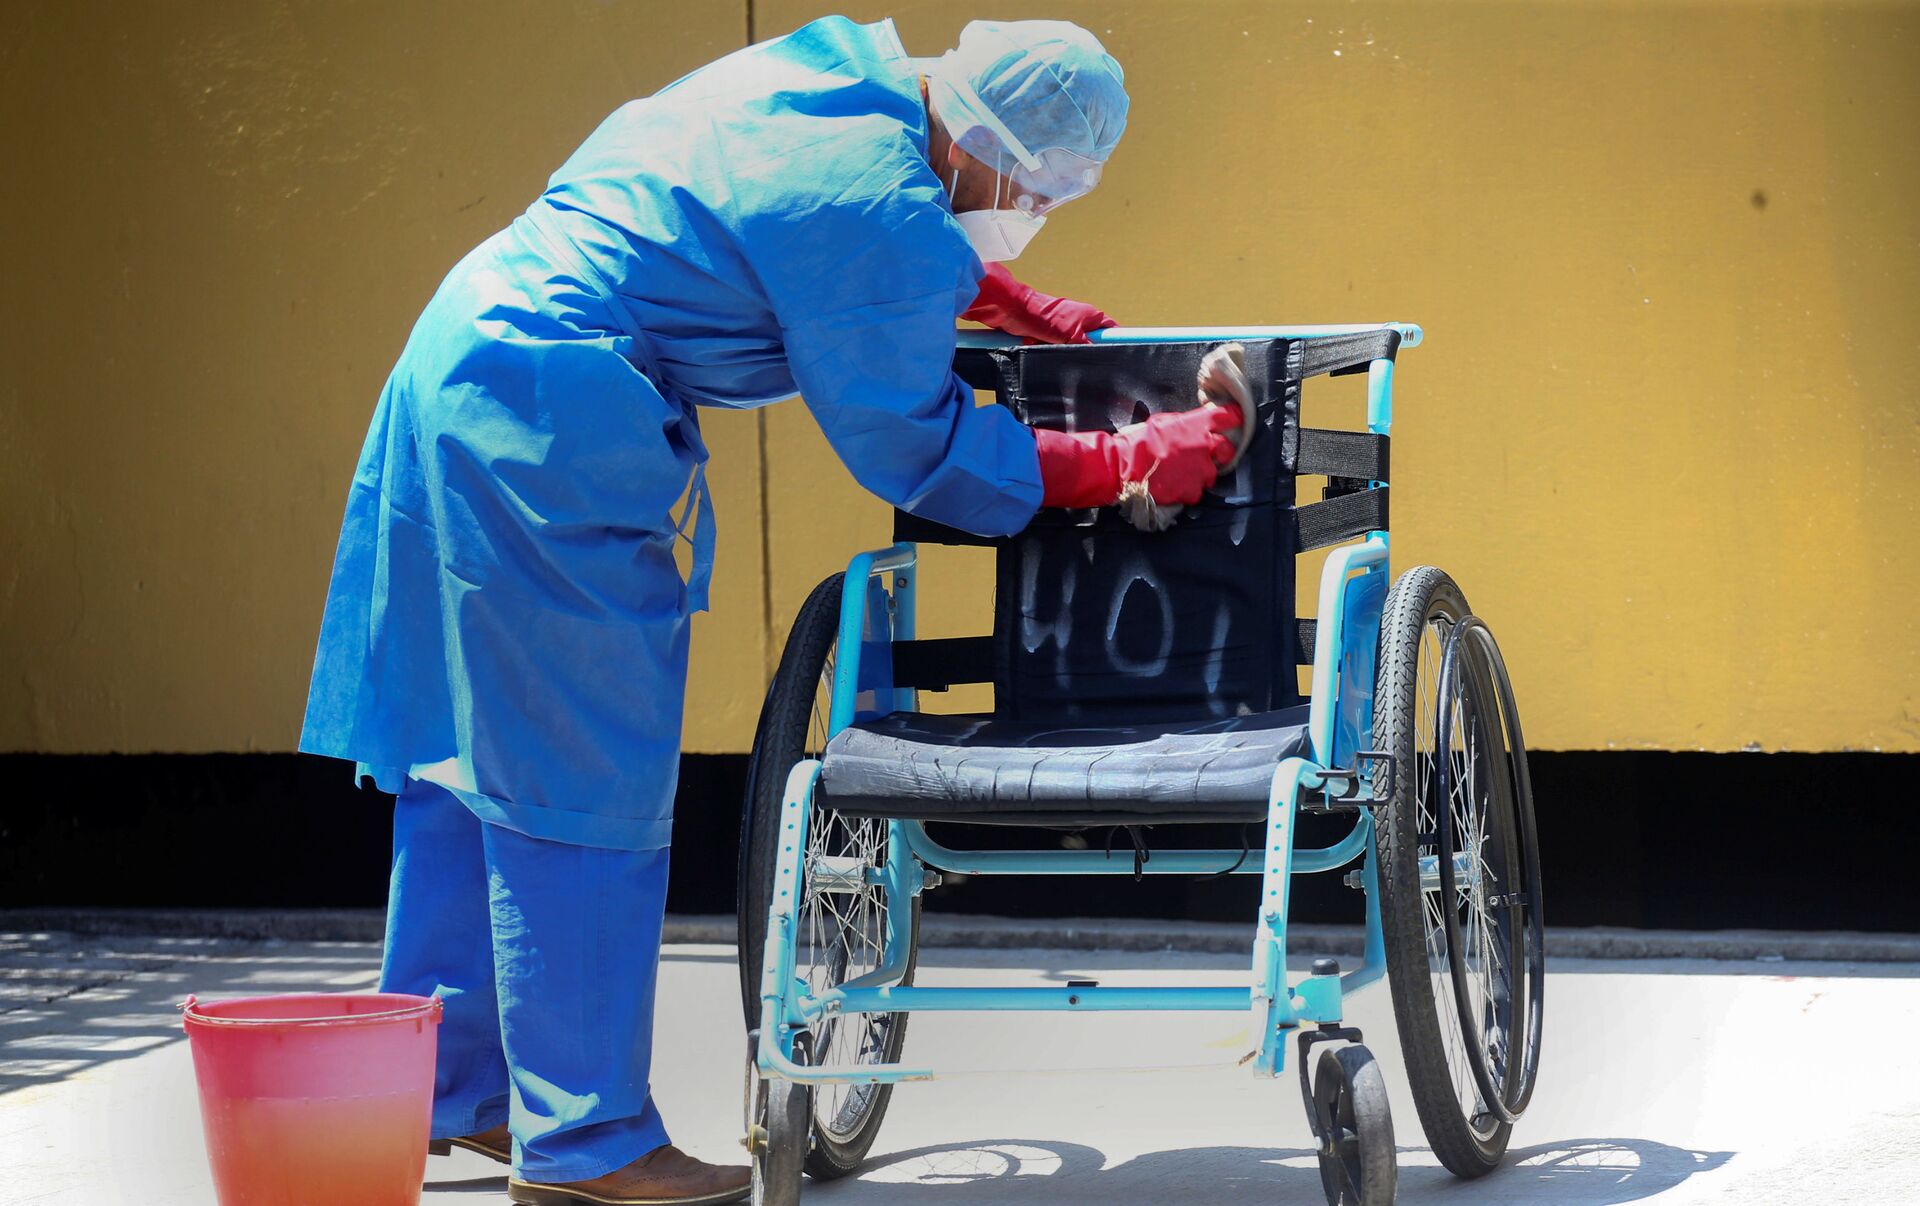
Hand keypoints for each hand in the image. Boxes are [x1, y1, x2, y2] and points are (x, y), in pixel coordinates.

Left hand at [964, 263, 1115, 344]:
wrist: (1013, 311)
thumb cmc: (1044, 316)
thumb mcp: (1072, 334)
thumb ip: (1088, 345)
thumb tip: (1098, 356)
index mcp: (1090, 315)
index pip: (1111, 329)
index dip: (1116, 341)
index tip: (1122, 354)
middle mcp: (1079, 320)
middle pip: (1090, 343)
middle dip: (1082, 352)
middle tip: (1080, 359)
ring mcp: (1063, 327)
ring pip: (1070, 348)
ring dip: (1061, 352)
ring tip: (1053, 349)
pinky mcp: (1048, 334)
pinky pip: (1053, 348)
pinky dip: (1047, 349)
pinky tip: (1039, 347)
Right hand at [1033, 402, 1244, 509]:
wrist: (1122, 466)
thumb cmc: (1138, 441)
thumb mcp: (1162, 422)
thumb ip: (1184, 424)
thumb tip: (1195, 424)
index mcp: (1197, 425)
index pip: (1228, 416)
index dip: (1232, 418)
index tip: (1232, 419)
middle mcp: (1205, 446)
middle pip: (1228, 448)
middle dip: (1221, 451)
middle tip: (1209, 454)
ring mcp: (1200, 470)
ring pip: (1212, 473)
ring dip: (1201, 474)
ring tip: (1182, 473)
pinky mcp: (1192, 491)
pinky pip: (1197, 491)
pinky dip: (1188, 490)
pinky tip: (1174, 485)